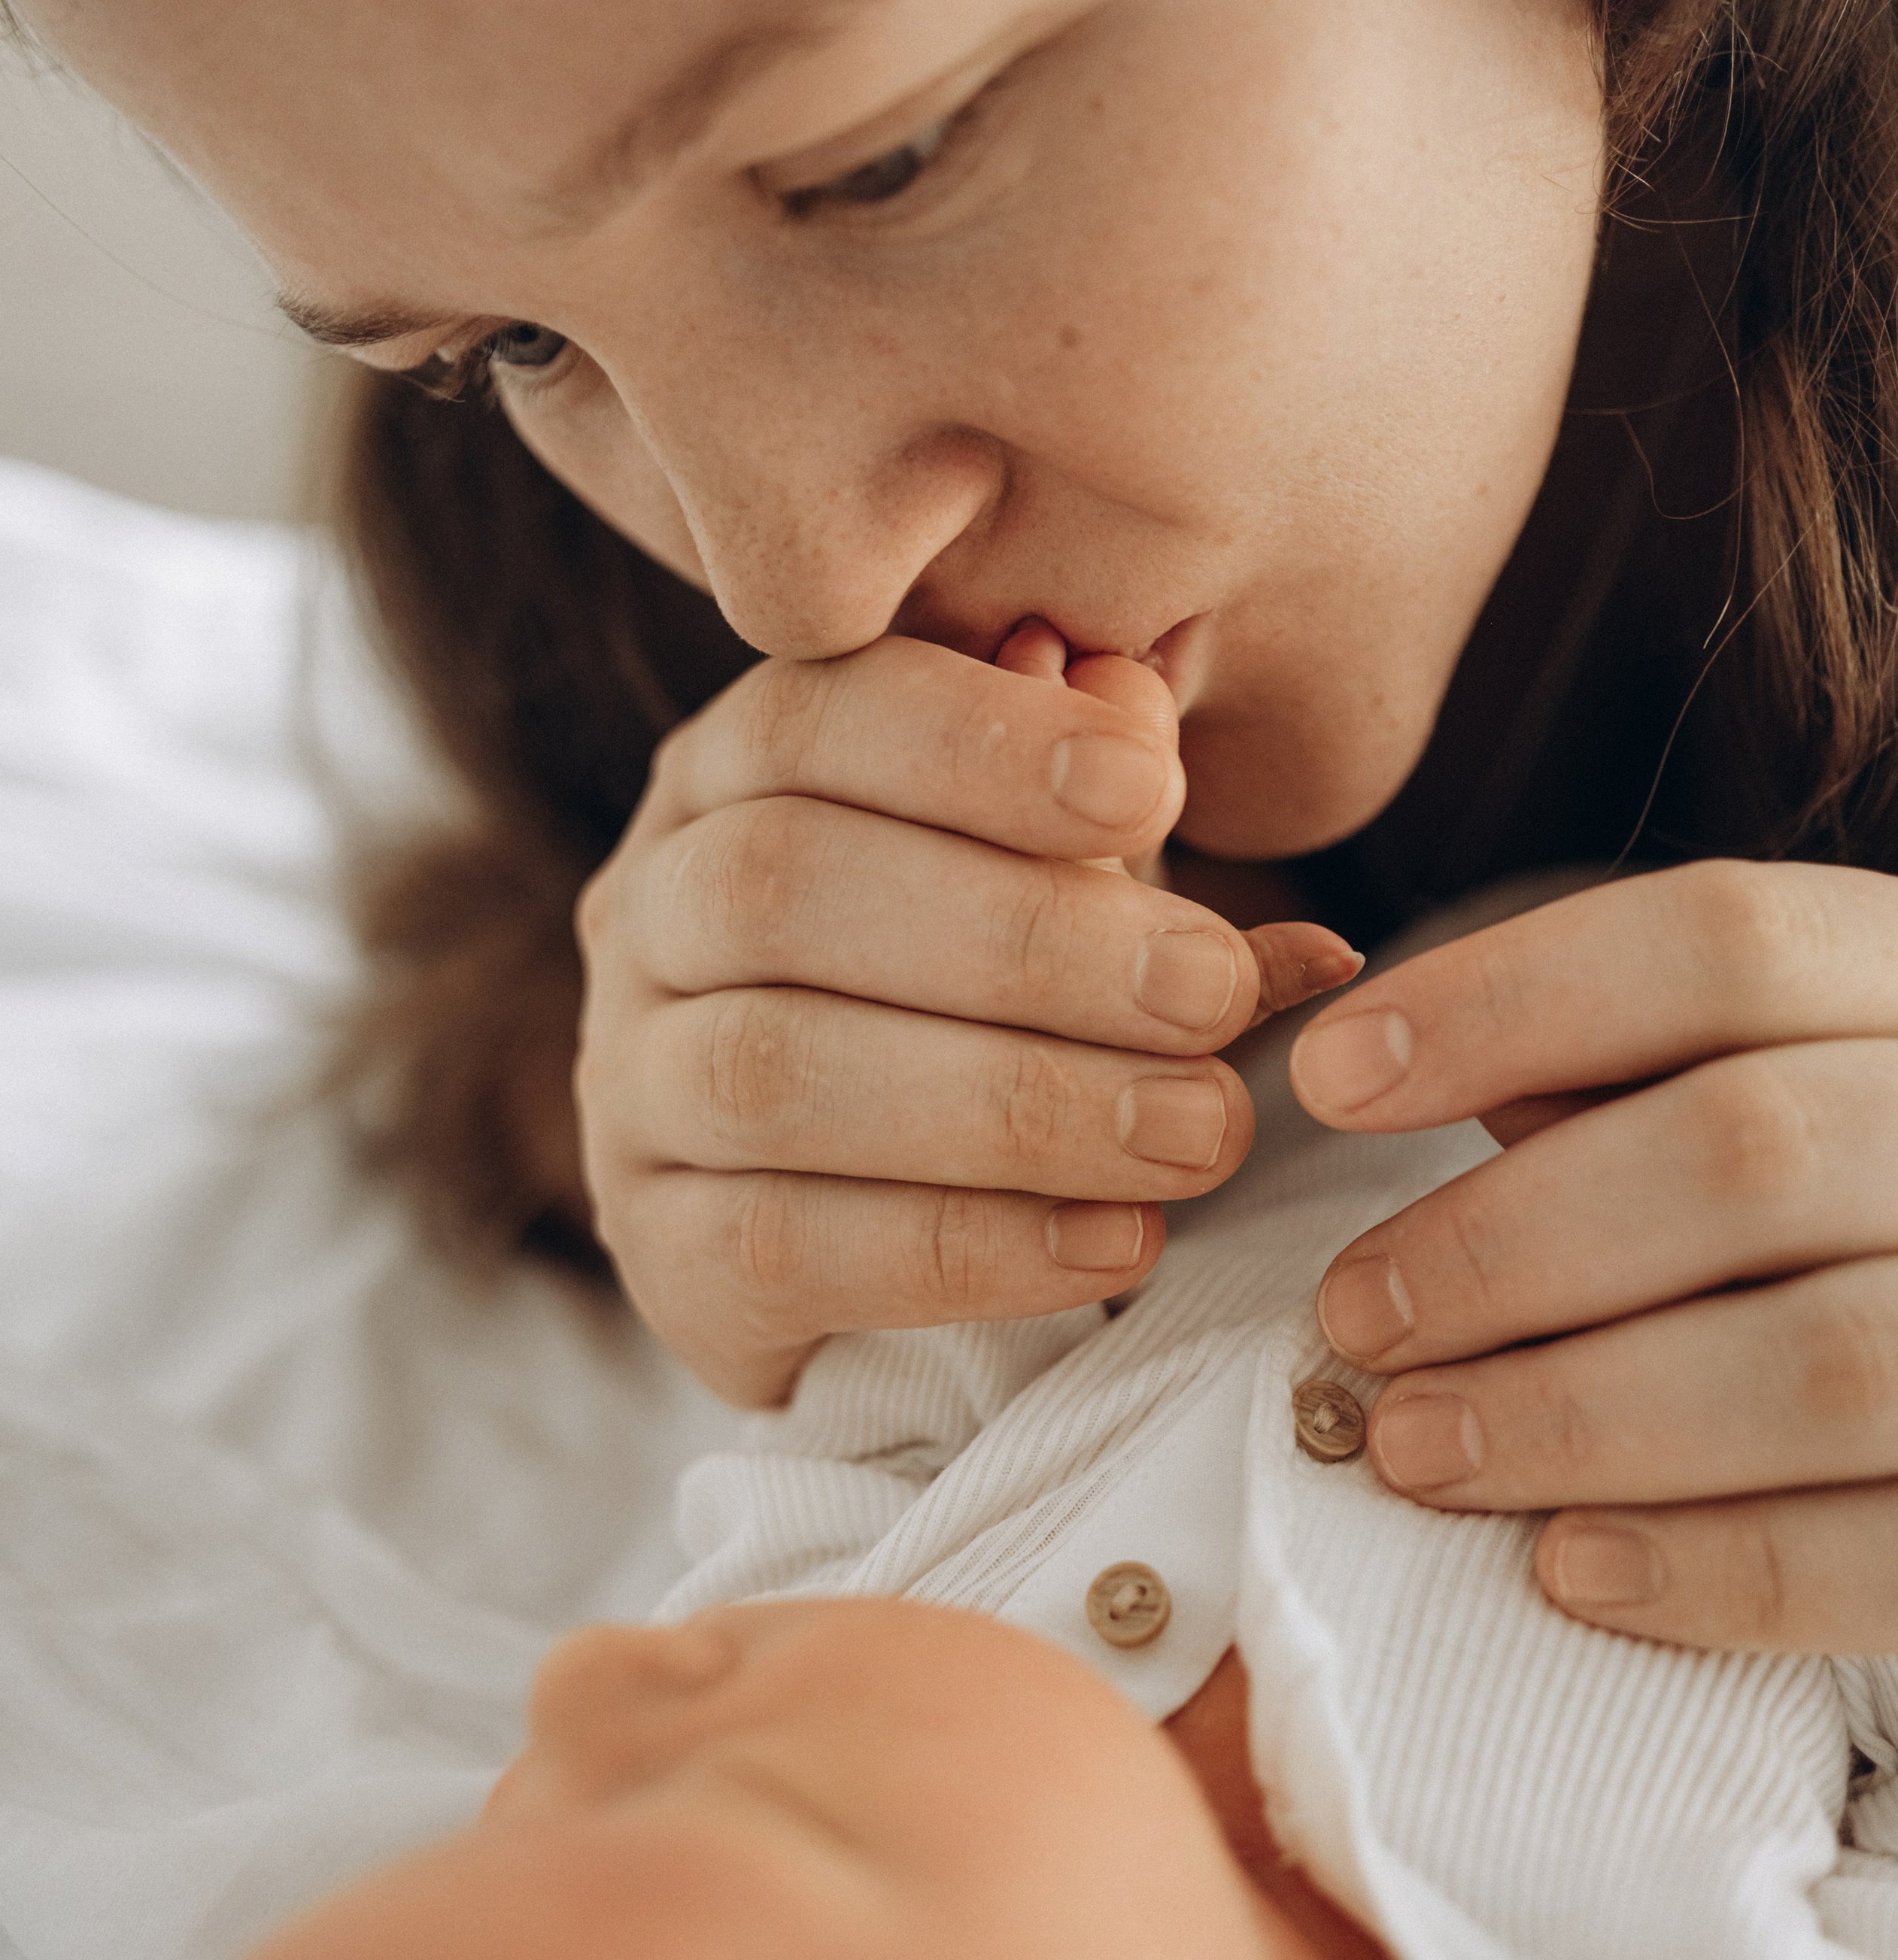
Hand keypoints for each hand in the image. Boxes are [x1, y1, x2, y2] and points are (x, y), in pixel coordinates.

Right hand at [576, 630, 1356, 1405]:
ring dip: (1011, 1102)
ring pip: (771, 1073)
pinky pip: (780, 1246)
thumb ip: (1102, 805)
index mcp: (730, 777)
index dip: (976, 742)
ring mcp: (628, 1090)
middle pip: (780, 886)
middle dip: (1019, 937)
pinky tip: (1117, 1242)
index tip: (1150, 786)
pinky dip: (966, 1246)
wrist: (884, 1250)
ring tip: (1195, 1129)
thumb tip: (1145, 705)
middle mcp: (647, 915)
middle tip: (1206, 993)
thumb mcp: (1056, 881)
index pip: (815, 716)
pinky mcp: (656, 1253)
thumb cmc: (986, 1006)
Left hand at [1290, 861, 1897, 1653]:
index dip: (1508, 999)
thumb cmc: (1838, 1200)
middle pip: (1752, 1150)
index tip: (1328, 1074)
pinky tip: (1568, 1571)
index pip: (1726, 941)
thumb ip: (1622, 1073)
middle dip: (1511, 1243)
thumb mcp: (1766, 1077)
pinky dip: (1723, 1569)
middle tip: (1352, 1318)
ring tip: (1412, 1448)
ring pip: (1824, 1360)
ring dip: (1581, 1414)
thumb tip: (1403, 1074)